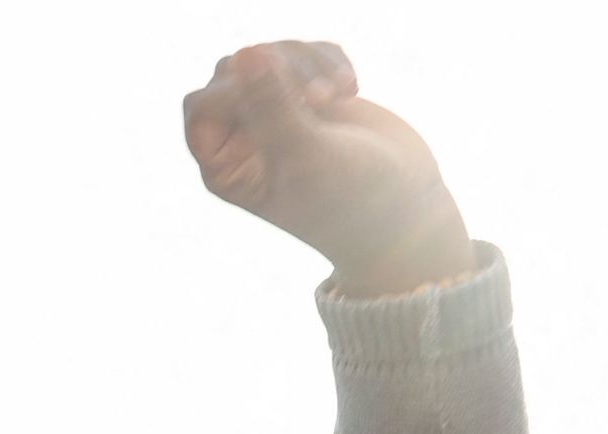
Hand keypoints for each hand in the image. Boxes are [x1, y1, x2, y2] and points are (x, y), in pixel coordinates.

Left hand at [181, 43, 471, 296]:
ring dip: (307, 62)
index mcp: (225, 167)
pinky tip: (350, 89)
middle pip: (232, 70)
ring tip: (338, 94)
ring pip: (269, 54)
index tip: (294, 103)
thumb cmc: (350, 200)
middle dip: (278, 70)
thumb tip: (244, 52)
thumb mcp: (306, 156)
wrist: (404, 209)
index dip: (240, 90)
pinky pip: (304, 50)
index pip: (202, 104)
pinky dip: (329, 59)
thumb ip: (271, 105)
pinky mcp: (310, 95)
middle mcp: (241, 140)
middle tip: (321, 99)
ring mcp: (275, 114)